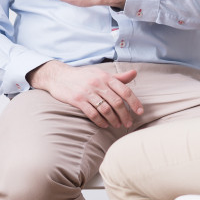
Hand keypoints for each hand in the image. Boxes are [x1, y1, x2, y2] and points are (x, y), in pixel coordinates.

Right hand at [28, 60, 142, 128]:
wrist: (59, 76)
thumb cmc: (83, 76)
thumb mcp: (100, 73)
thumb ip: (117, 77)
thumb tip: (134, 73)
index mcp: (105, 77)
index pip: (124, 90)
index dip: (134, 102)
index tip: (140, 112)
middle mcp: (98, 83)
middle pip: (117, 102)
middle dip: (125, 115)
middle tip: (128, 123)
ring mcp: (87, 92)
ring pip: (106, 110)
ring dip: (114, 120)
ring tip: (118, 125)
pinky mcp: (78, 100)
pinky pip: (92, 114)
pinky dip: (100, 121)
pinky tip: (104, 125)